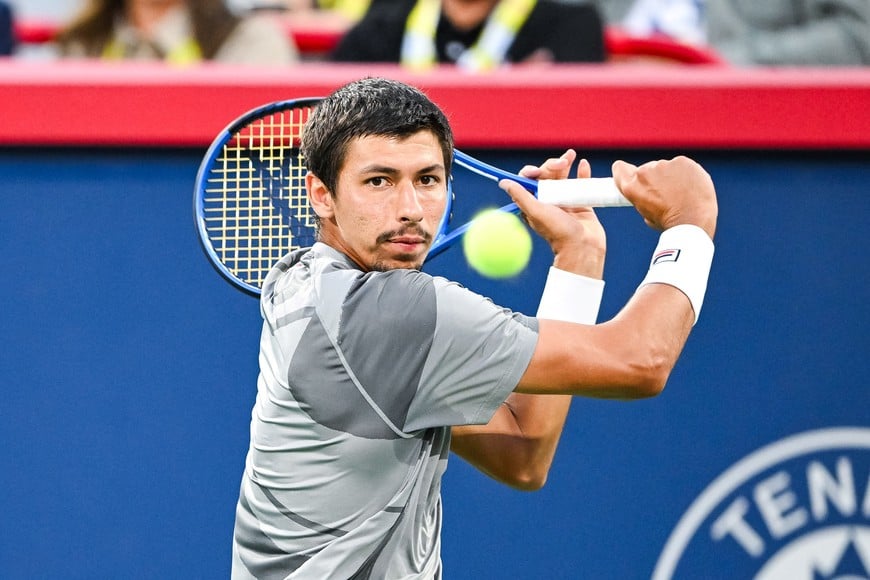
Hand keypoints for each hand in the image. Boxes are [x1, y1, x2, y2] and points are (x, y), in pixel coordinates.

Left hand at [499, 149, 605, 277]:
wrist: (583, 246)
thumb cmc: (558, 232)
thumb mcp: (536, 212)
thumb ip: (520, 196)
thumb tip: (502, 182)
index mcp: (534, 203)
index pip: (529, 181)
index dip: (532, 172)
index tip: (537, 170)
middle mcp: (548, 201)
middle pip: (547, 175)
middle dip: (552, 165)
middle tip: (562, 163)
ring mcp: (565, 200)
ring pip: (563, 176)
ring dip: (566, 163)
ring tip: (572, 155)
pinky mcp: (580, 202)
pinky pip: (580, 183)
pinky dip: (581, 173)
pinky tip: (583, 163)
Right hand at [612, 156, 717, 238]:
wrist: (694, 220)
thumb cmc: (671, 223)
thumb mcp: (647, 214)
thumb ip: (643, 198)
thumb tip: (651, 193)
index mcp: (632, 187)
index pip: (620, 169)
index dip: (625, 172)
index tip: (631, 175)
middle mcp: (645, 173)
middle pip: (646, 170)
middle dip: (653, 179)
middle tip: (665, 195)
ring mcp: (664, 165)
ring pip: (665, 168)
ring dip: (670, 177)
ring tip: (682, 194)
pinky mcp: (681, 161)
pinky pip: (681, 165)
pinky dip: (686, 174)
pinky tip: (691, 187)